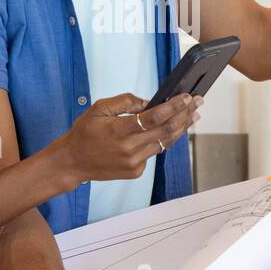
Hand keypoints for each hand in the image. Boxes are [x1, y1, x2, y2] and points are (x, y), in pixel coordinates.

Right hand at [54, 92, 201, 184]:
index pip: (155, 117)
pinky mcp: (136, 171)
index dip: (174, 106)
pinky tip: (168, 131)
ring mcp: (134, 162)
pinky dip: (162, 141)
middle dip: (185, 115)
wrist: (72, 162)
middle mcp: (130, 148)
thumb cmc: (84, 133)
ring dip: (181, 128)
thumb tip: (149, 102)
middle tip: (198, 104)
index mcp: (120, 130)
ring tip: (192, 116)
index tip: (187, 97)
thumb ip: (125, 102)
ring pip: (165, 143)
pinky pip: (153, 153)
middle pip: (166, 130)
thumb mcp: (100, 108)